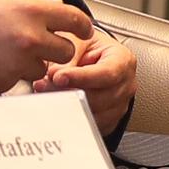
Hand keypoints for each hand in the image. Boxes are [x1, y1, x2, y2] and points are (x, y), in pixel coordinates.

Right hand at [0, 0, 95, 94]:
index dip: (82, 27)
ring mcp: (16, 63)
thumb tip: (50, 12)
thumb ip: (28, 9)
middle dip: (55, 51)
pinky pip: (15, 83)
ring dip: (30, 65)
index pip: (74, 20)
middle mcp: (28, 37)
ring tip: (3, 54)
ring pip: (42, 70)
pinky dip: (6, 76)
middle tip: (38, 46)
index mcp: (29, 11)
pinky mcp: (2, 83)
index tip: (83, 31)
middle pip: (65, 51)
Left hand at [37, 19, 137, 137]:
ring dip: (66, 107)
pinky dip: (70, 118)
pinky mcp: (108, 120)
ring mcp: (118, 105)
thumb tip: (56, 75)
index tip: (58, 77)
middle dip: (68, 93)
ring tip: (46, 94)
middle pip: (99, 98)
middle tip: (43, 85)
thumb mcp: (78, 42)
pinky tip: (55, 107)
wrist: (92, 59)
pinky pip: (89, 126)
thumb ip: (69, 57)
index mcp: (123, 61)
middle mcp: (125, 85)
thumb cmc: (87, 49)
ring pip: (93, 115)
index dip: (81, 77)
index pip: (106, 73)